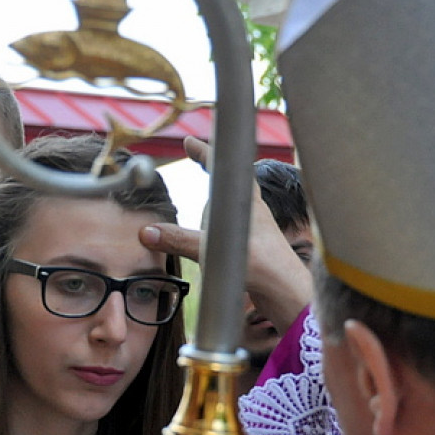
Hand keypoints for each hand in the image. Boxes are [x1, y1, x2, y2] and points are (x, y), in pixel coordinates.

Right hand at [169, 135, 312, 333]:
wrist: (287, 292)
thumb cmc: (261, 266)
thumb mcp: (212, 250)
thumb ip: (179, 241)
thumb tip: (146, 233)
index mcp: (245, 200)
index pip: (222, 167)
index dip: (204, 153)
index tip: (189, 142)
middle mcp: (250, 210)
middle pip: (221, 193)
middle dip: (207, 193)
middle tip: (195, 198)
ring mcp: (252, 229)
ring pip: (223, 218)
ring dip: (209, 226)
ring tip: (208, 244)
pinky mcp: (252, 248)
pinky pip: (225, 237)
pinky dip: (214, 242)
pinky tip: (214, 257)